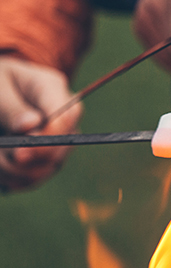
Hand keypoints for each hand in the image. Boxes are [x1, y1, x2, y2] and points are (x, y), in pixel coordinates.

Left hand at [0, 57, 81, 190]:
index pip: (67, 115)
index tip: (21, 152)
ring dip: (15, 171)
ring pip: (49, 166)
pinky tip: (0, 167)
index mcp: (52, 89)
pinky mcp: (44, 159)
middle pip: (63, 145)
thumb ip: (12, 107)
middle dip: (29, 156)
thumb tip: (32, 126)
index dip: (49, 137)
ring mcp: (57, 139)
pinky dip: (12, 179)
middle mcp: (62, 116)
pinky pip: (34, 178)